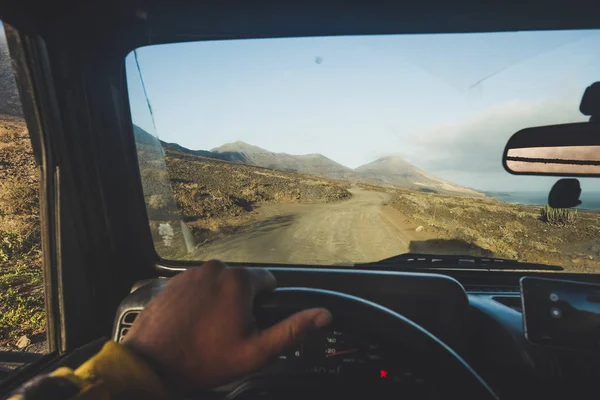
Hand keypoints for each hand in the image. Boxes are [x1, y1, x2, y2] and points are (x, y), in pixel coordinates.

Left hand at [122, 260, 331, 392]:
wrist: (152, 364)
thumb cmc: (204, 359)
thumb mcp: (256, 351)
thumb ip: (293, 329)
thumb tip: (324, 315)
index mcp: (239, 280)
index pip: (268, 282)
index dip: (265, 304)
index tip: (251, 324)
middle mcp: (215, 268)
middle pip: (242, 283)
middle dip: (241, 304)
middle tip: (228, 333)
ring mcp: (191, 273)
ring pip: (218, 285)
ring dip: (219, 302)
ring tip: (207, 331)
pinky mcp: (172, 281)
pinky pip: (197, 287)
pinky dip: (198, 302)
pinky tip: (191, 324)